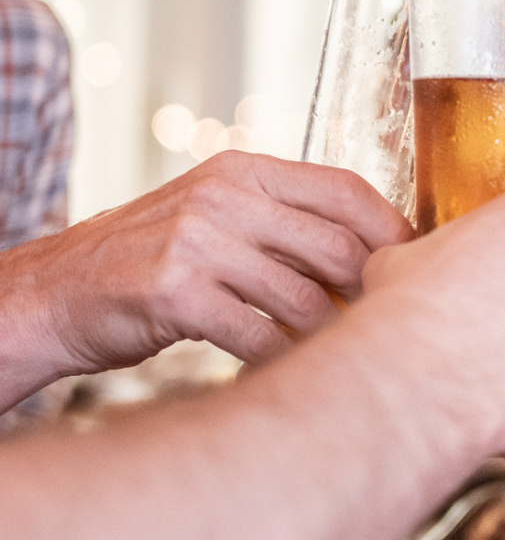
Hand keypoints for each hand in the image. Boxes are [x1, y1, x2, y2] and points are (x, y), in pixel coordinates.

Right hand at [0, 151, 411, 397]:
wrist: (56, 292)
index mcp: (243, 170)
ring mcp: (197, 241)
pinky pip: (259, 335)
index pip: (345, 189)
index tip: (415, 263)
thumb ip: (283, 223)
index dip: (391, 228)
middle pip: (336, 245)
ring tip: (338, 350)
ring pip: (304, 297)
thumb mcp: (217, 216)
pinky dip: (282, 359)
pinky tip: (288, 369)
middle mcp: (224, 196)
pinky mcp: (175, 292)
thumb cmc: (153, 259)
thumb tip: (373, 253)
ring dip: (329, 334)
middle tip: (380, 318)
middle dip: (368, 290)